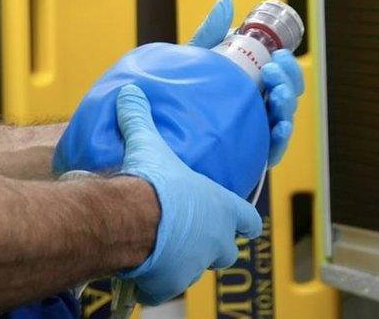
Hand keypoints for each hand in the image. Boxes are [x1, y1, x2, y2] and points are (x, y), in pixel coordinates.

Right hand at [115, 84, 263, 304]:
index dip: (244, 221)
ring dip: (184, 261)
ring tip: (162, 249)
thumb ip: (141, 118)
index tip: (241, 222)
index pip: (249, 220)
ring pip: (196, 269)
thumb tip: (131, 92)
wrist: (130, 219)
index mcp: (221, 209)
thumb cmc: (151, 182)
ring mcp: (195, 266)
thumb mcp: (149, 143)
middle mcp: (215, 241)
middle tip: (192, 235)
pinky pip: (164, 286)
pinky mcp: (169, 284)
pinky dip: (155, 280)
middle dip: (214, 245)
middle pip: (227, 251)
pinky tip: (140, 268)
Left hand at [187, 0, 306, 166]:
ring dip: (288, 104)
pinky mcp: (250, 155)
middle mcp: (260, 108)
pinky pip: (274, 149)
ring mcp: (256, 131)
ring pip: (285, 118)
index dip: (289, 66)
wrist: (159, 131)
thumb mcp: (198, 61)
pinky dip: (282, 138)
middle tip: (271, 71)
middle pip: (290, 95)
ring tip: (276, 95)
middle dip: (289, 80)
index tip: (278, 54)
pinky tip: (279, 127)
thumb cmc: (182, 95)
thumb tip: (226, 1)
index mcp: (255, 86)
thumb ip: (212, 33)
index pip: (284, 76)